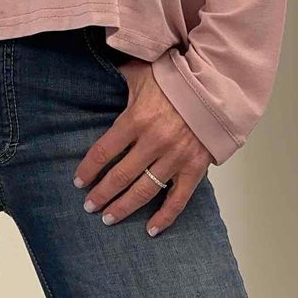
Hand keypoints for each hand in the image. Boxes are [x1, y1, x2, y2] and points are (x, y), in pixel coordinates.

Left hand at [73, 59, 211, 235]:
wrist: (218, 85)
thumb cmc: (178, 78)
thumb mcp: (143, 72)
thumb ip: (120, 76)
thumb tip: (98, 67)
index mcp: (136, 118)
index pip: (103, 151)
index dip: (88, 169)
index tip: (79, 182)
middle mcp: (154, 141)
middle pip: (119, 176)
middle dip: (101, 194)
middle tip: (89, 206)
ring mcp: (176, 157)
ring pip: (144, 191)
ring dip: (124, 207)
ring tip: (109, 218)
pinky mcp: (195, 167)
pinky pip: (178, 199)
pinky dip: (165, 217)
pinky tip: (151, 230)